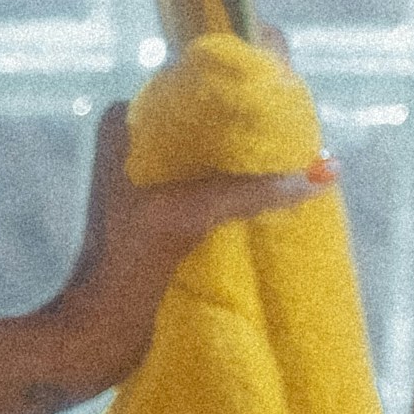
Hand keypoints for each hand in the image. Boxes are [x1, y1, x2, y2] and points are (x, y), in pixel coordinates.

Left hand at [37, 95, 334, 403]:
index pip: (192, 81)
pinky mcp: (166, 213)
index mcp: (125, 123)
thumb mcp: (186, 217)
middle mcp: (136, 142)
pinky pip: (216, 186)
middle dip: (256, 118)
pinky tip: (285, 189)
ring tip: (307, 152)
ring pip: (217, 152)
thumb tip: (322, 174)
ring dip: (256, 156)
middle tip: (306, 122)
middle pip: (211, 116)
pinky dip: (247, 187)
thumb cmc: (123, 270)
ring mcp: (151, 178)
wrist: (92, 336)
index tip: (287, 77)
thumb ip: (247, 191)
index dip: (239, 78)